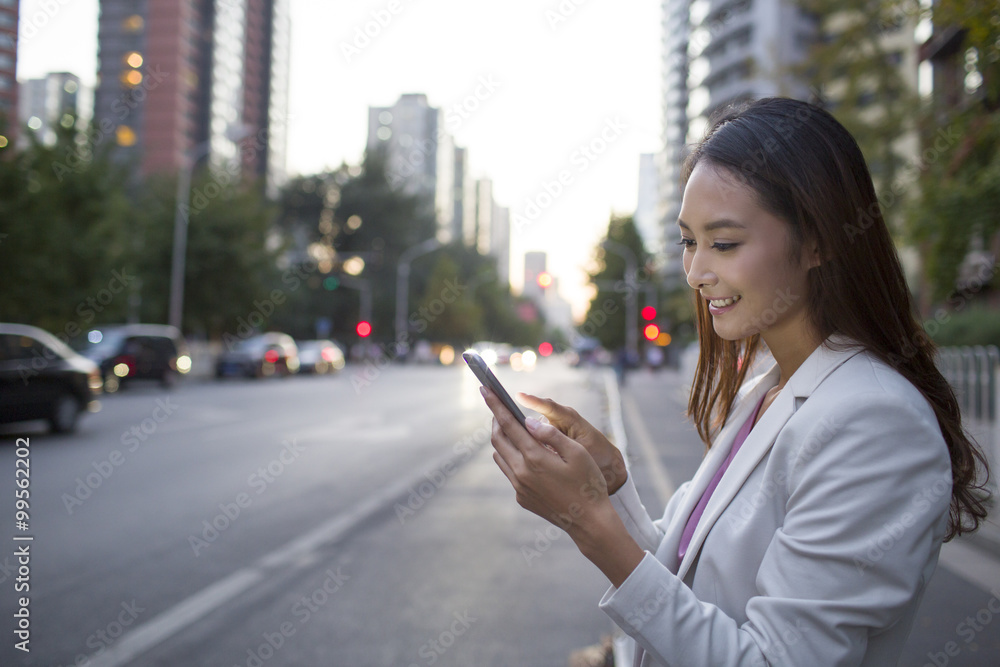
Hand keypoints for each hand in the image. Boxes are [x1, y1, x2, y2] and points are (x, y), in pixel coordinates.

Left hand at [481, 386, 644, 586]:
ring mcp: (519, 487)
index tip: (485, 389)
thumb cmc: (588, 484)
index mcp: (535, 457)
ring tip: (512, 429)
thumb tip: (528, 421)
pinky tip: (524, 454)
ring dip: (502, 439)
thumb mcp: (577, 453)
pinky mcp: (522, 497)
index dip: (495, 405)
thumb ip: (551, 434)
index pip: (508, 424)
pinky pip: (509, 471)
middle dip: (496, 420)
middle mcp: (521, 472)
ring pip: (500, 456)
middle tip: (500, 408)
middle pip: (498, 439)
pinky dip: (511, 457)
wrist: (590, 522)